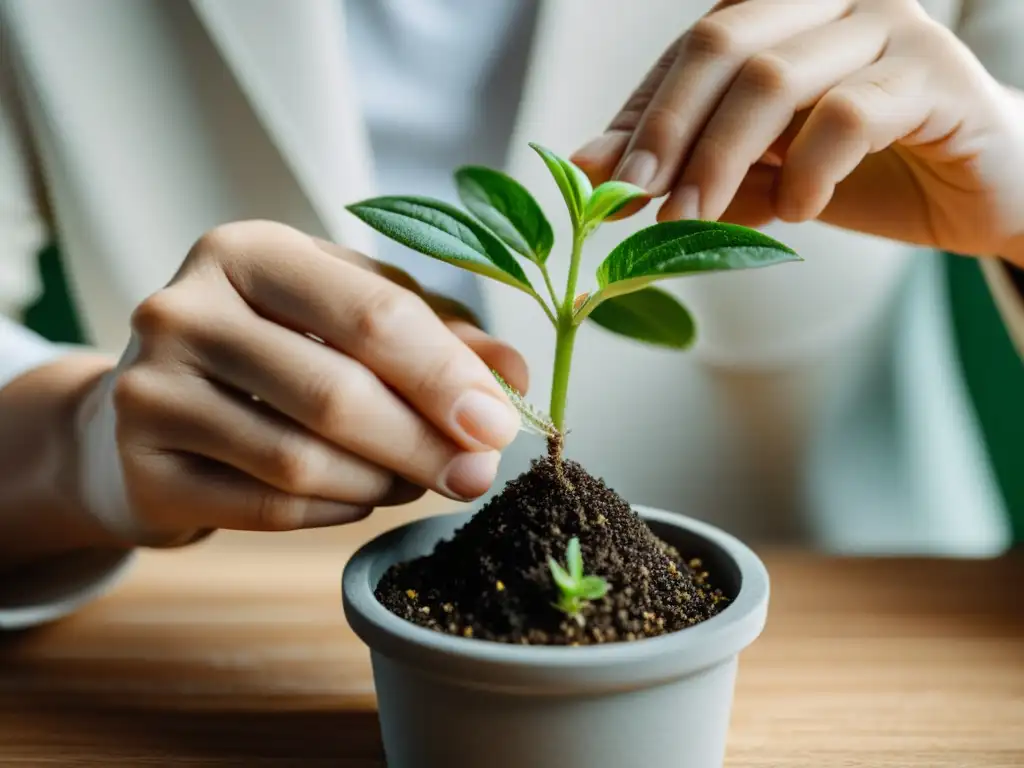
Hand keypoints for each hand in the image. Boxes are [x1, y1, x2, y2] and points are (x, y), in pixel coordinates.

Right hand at [75, 221, 526, 546]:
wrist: (149, 413)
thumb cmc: (272, 350)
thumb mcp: (347, 317)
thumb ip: (434, 337)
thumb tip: (516, 378)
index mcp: (247, 251)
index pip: (370, 314)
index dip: (445, 375)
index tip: (500, 424)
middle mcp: (184, 310)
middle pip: (337, 393)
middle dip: (424, 443)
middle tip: (476, 474)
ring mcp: (150, 391)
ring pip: (301, 460)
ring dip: (382, 480)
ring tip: (413, 477)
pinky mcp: (141, 468)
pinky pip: (267, 508)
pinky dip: (335, 508)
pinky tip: (358, 494)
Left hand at [572, 0, 1023, 266]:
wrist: (978, 191)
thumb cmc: (862, 172)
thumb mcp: (759, 172)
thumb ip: (686, 162)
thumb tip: (587, 168)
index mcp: (783, 9)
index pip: (689, 50)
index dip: (640, 113)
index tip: (602, 177)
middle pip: (721, 43)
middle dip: (666, 128)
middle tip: (634, 199)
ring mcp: (887, 25)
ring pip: (774, 75)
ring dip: (720, 158)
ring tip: (693, 220)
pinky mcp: (934, 72)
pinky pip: (847, 114)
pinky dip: (808, 172)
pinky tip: (801, 213)